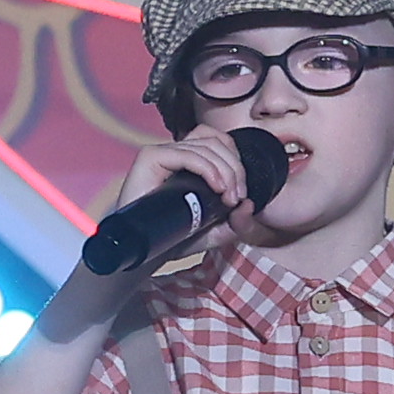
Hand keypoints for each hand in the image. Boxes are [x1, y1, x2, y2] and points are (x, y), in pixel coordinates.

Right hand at [105, 125, 264, 227]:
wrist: (144, 252)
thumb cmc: (175, 238)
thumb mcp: (217, 233)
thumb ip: (238, 223)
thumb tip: (249, 204)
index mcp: (191, 162)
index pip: (219, 141)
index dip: (236, 161)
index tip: (240, 196)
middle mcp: (176, 153)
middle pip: (217, 141)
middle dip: (236, 169)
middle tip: (236, 199)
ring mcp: (163, 153)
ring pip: (207, 145)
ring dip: (226, 171)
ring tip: (228, 198)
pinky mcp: (150, 157)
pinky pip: (188, 154)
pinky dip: (208, 169)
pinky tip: (217, 187)